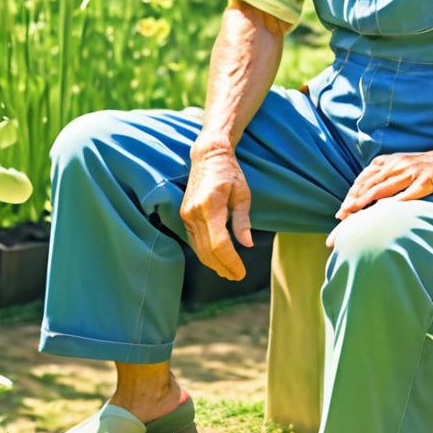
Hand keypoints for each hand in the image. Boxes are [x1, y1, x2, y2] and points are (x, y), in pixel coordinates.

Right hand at [181, 144, 252, 279]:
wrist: (208, 156)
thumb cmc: (230, 172)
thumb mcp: (243, 194)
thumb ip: (243, 221)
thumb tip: (247, 245)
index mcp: (211, 205)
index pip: (219, 244)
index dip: (231, 261)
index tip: (241, 272)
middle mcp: (194, 212)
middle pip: (207, 250)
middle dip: (223, 266)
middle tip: (237, 276)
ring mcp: (186, 214)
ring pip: (198, 248)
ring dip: (213, 263)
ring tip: (228, 272)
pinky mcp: (184, 215)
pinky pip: (194, 240)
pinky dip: (205, 253)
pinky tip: (216, 259)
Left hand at [326, 144, 432, 247]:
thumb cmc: (427, 166)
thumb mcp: (402, 165)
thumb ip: (386, 174)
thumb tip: (367, 191)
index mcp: (390, 161)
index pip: (365, 177)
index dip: (352, 192)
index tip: (342, 208)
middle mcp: (398, 165)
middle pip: (370, 184)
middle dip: (354, 200)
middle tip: (341, 215)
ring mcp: (412, 172)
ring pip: (384, 188)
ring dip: (367, 201)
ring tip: (355, 214)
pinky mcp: (427, 180)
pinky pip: (409, 193)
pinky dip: (396, 202)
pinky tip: (386, 211)